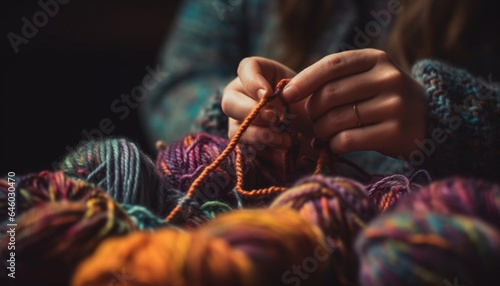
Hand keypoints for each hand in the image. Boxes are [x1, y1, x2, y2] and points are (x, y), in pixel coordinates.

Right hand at [222, 56, 308, 148]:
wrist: (313, 124)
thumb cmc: (307, 100)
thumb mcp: (305, 88)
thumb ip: (292, 88)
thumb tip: (273, 98)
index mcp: (256, 74)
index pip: (245, 69)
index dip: (252, 82)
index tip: (268, 94)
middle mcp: (241, 95)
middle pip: (229, 102)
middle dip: (251, 112)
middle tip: (274, 118)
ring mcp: (239, 120)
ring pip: (235, 129)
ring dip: (259, 135)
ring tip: (284, 140)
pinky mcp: (245, 142)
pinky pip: (245, 149)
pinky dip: (264, 151)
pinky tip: (283, 150)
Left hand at [282, 48, 427, 157]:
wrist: (427, 120)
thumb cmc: (382, 99)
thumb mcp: (366, 78)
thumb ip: (335, 79)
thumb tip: (289, 92)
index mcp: (376, 59)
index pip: (332, 65)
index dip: (304, 80)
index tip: (286, 95)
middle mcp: (388, 78)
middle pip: (329, 94)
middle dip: (312, 111)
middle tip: (312, 121)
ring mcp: (395, 105)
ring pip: (336, 120)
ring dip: (321, 131)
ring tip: (324, 133)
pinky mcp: (396, 132)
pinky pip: (347, 140)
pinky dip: (335, 144)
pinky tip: (337, 144)